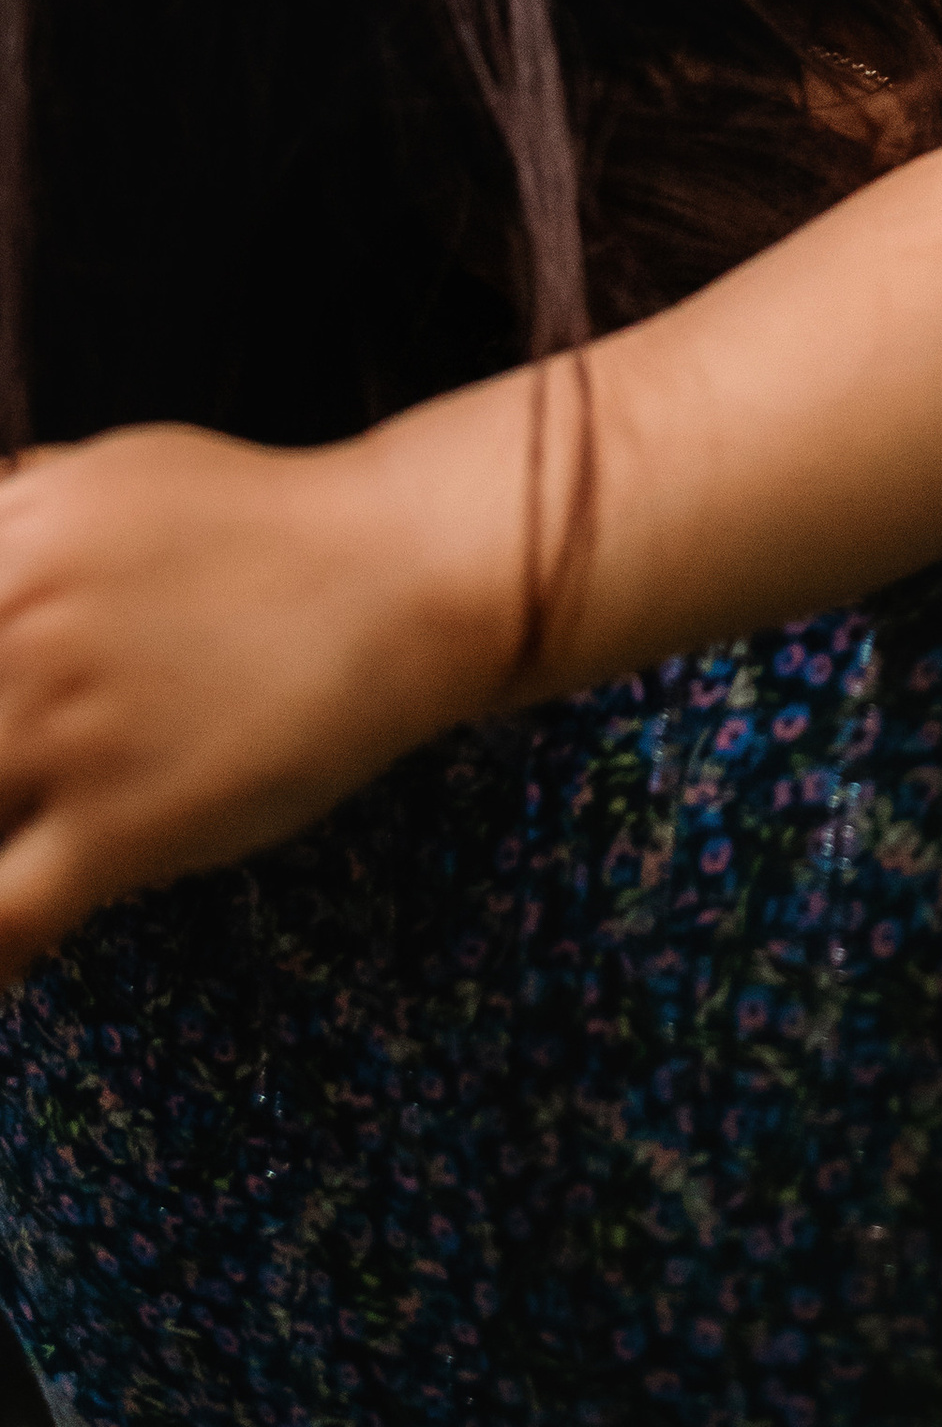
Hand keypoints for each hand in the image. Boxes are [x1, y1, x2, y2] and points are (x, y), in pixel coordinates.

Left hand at [0, 419, 511, 985]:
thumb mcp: (117, 472)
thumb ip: (17, 507)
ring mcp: (66, 727)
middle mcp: (18, 625)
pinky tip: (6, 967)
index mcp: (6, 538)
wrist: (402, 574)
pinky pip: (1, 923)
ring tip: (13, 850)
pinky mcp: (123, 821)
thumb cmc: (266, 521)